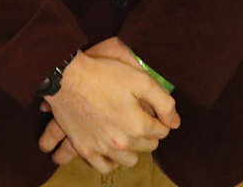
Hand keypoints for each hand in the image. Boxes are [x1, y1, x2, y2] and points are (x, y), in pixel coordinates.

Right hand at [38, 46, 177, 172]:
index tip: (150, 109)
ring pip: (130, 160)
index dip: (159, 118)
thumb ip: (164, 102)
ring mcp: (103, 149)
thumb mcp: (140, 79)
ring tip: (126, 132)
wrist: (67, 78)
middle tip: (138, 116)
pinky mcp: (86, 150)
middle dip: (147, 133)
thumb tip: (175, 123)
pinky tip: (112, 148)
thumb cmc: (104, 75)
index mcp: (138, 126)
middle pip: (148, 146)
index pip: (163, 131)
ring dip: (132, 148)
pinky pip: (105, 167)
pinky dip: (111, 160)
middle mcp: (122, 143)